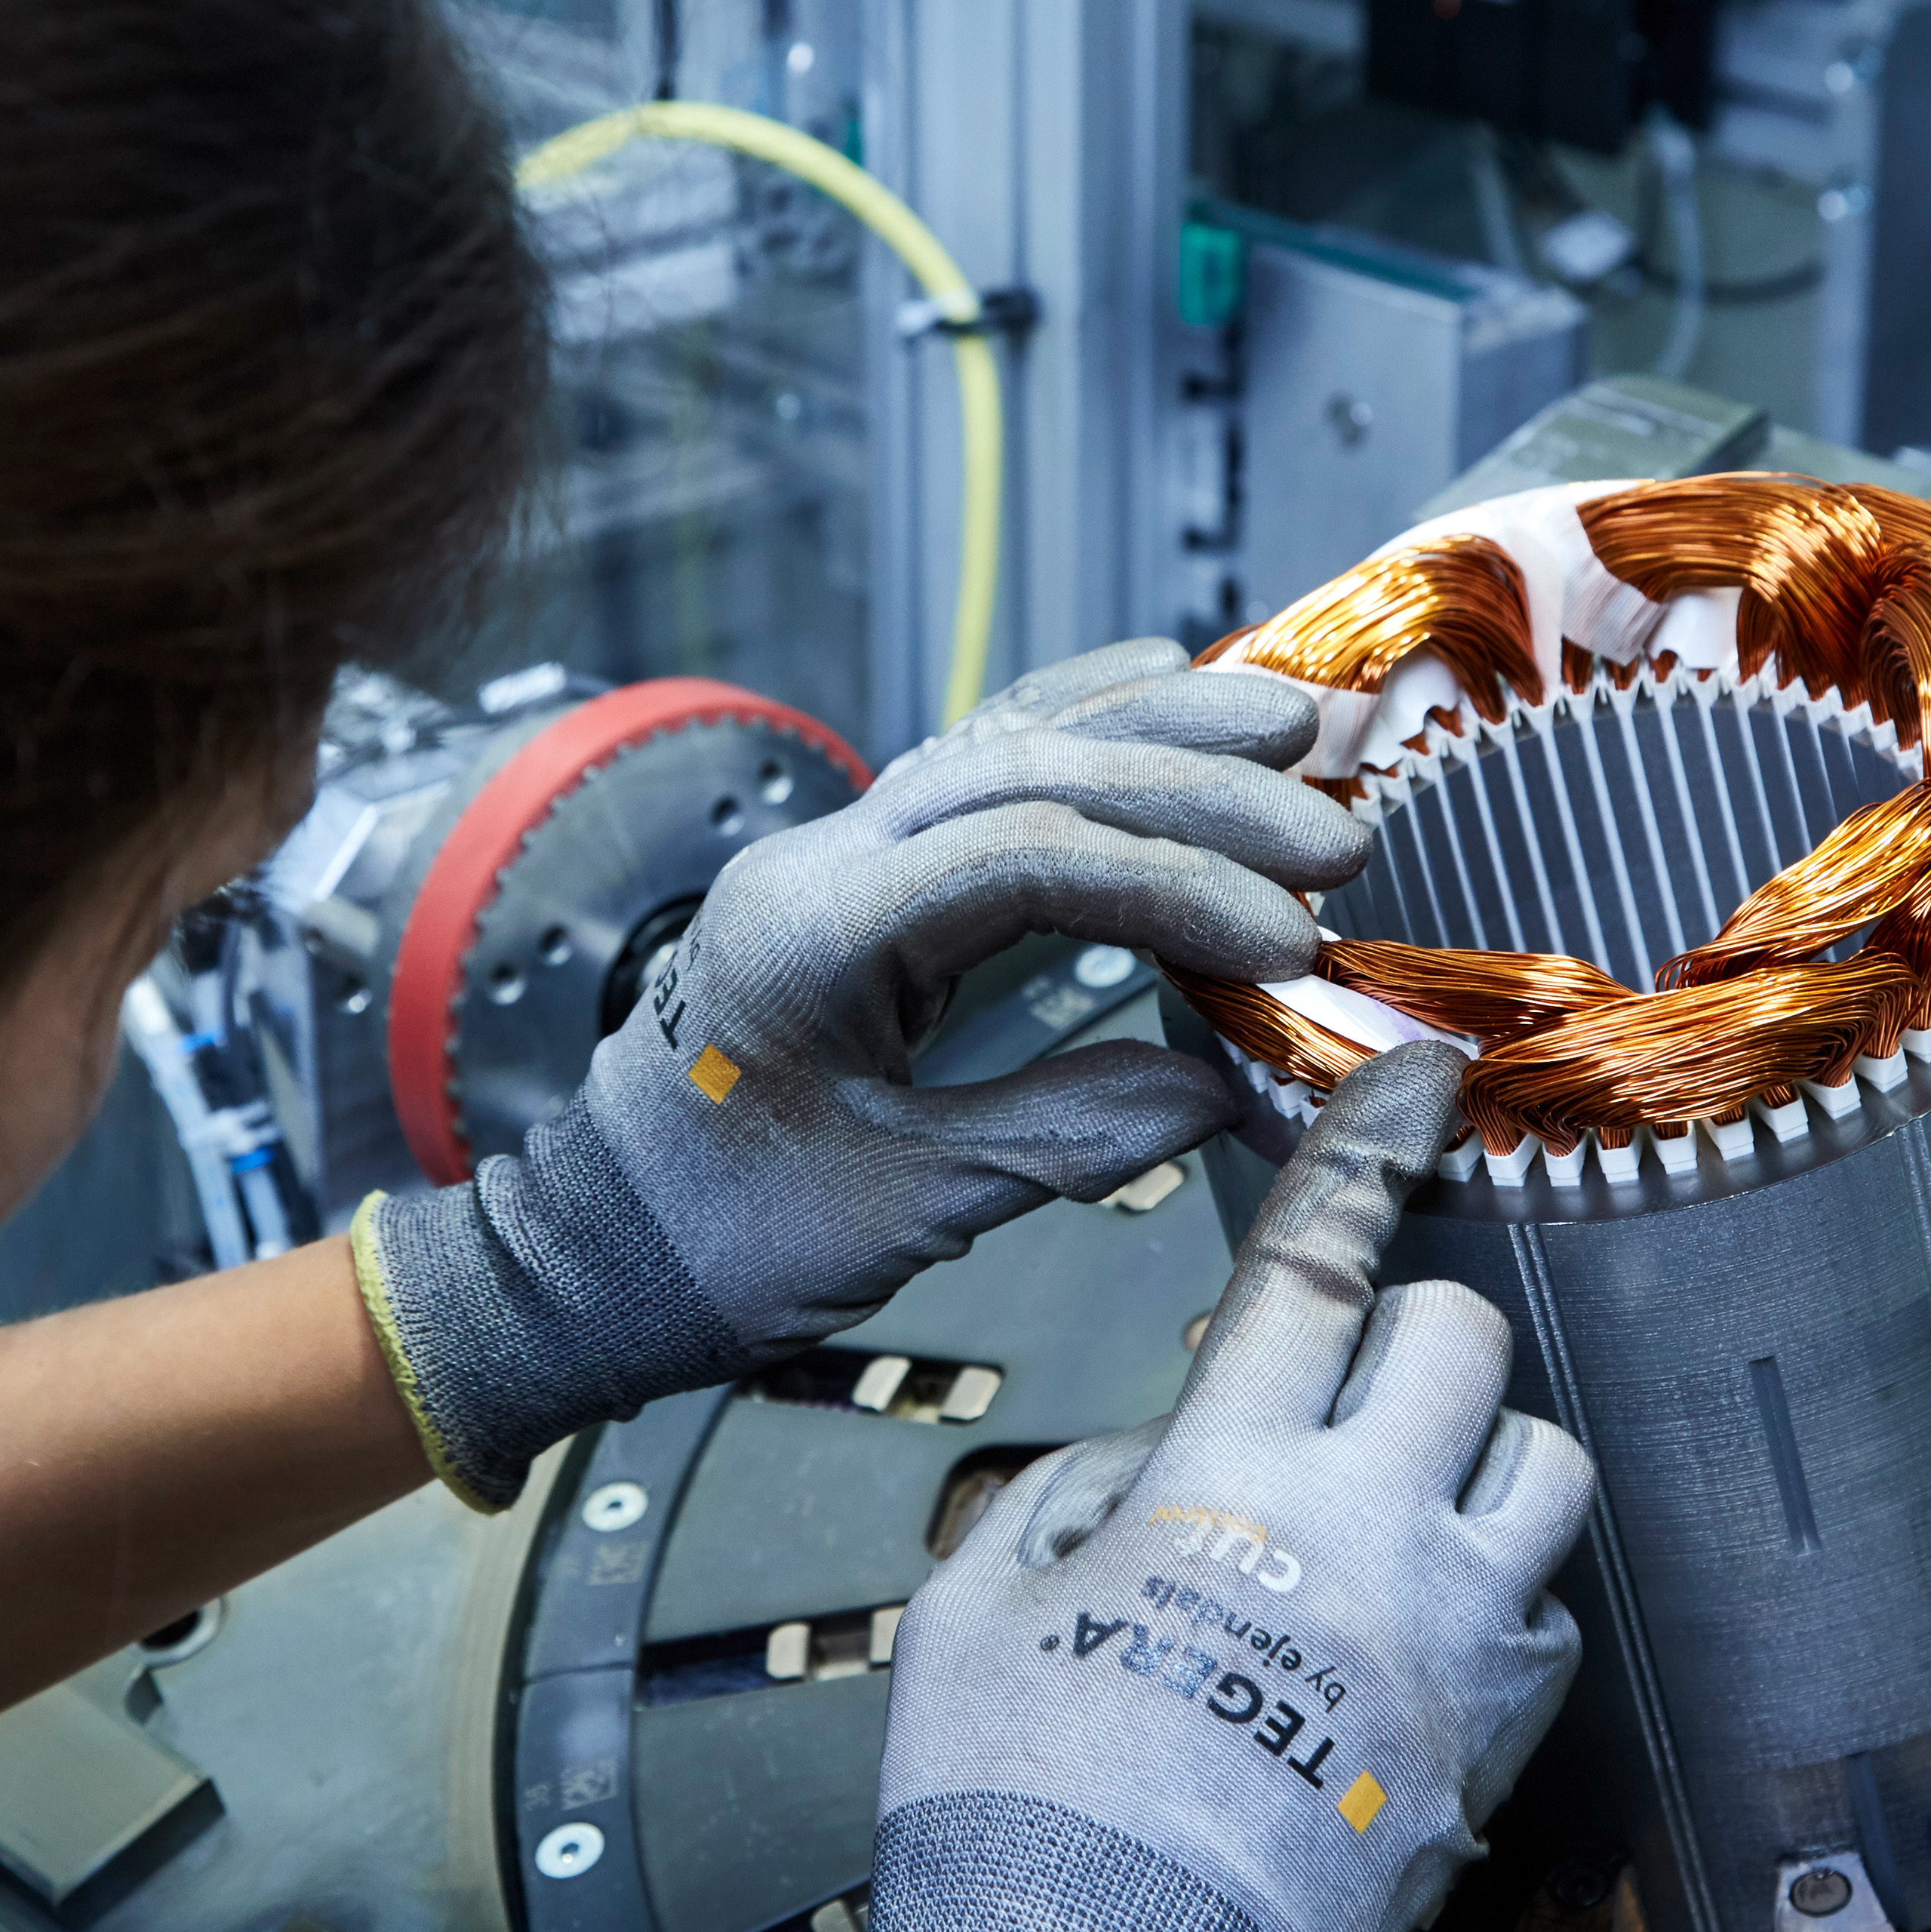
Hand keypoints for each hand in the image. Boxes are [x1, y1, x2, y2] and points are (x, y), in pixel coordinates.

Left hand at [352, 640, 1372, 1507]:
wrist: (597, 1245)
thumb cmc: (717, 1241)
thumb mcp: (896, 1213)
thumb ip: (1060, 1138)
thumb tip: (1224, 1088)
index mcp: (813, 935)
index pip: (1023, 859)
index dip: (1175, 886)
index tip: (1288, 940)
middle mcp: (821, 864)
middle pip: (1029, 774)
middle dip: (1193, 789)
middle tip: (1333, 828)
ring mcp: (835, 853)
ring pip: (1006, 744)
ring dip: (1153, 729)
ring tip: (1287, 721)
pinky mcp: (858, 871)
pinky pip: (977, 764)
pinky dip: (1079, 724)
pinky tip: (1156, 687)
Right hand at [870, 1045, 1592, 1931]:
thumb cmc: (1021, 1806)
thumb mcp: (981, 1607)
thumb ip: (1072, 1490)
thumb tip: (1155, 1453)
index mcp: (1229, 1478)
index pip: (1319, 1264)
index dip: (1368, 1152)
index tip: (1416, 1081)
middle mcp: (1368, 1535)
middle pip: (1465, 1340)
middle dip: (1410, 1330)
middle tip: (1346, 1382)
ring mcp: (1453, 1639)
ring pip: (1548, 1466)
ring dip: (1479, 1458)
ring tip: (1400, 1504)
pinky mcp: (1500, 1740)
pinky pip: (1549, 1613)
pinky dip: (1497, 1600)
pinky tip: (1414, 1635)